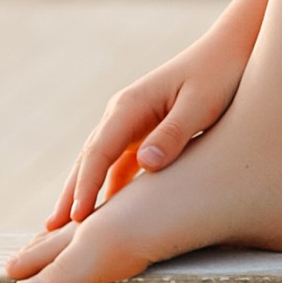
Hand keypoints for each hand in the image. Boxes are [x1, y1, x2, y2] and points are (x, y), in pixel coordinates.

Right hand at [44, 21, 251, 227]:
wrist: (231, 50)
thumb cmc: (220, 74)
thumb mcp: (201, 104)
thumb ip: (174, 134)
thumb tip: (147, 164)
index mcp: (130, 105)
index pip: (99, 152)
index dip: (86, 187)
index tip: (76, 219)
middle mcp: (123, 113)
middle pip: (89, 159)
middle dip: (71, 194)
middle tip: (50, 232)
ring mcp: (131, 123)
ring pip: (100, 163)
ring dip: (85, 193)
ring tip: (68, 230)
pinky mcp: (145, 131)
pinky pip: (120, 164)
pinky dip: (109, 187)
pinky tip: (106, 213)